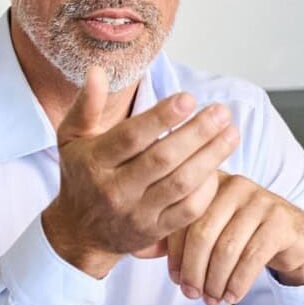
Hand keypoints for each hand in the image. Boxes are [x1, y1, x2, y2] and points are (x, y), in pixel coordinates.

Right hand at [42, 67, 238, 277]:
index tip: (189, 98)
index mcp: (94, 162)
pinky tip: (219, 165)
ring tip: (231, 133)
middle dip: (197, 133)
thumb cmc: (81, 175)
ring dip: (210, 157)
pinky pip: (188, 211)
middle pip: (162, 159)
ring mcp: (136, 213)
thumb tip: (98, 72)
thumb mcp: (72, 139)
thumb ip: (86, 106)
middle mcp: (115, 189)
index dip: (161, 117)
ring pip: (180, 184)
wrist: (80, 231)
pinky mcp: (155, 231)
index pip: (131, 137)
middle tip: (221, 112)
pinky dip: (207, 189)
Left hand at [165, 174, 303, 304]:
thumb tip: (148, 257)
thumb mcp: (212, 229)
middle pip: (202, 233)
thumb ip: (181, 236)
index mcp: (210, 182)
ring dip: (215, 281)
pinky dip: (238, 282)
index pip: (181, 217)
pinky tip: (232, 296)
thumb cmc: (245, 235)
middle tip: (193, 295)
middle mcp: (234, 184)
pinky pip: (252, 256)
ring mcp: (260, 199)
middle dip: (194, 270)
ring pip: (227, 248)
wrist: (294, 236)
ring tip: (212, 299)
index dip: (175, 254)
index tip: (175, 280)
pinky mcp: (280, 219)